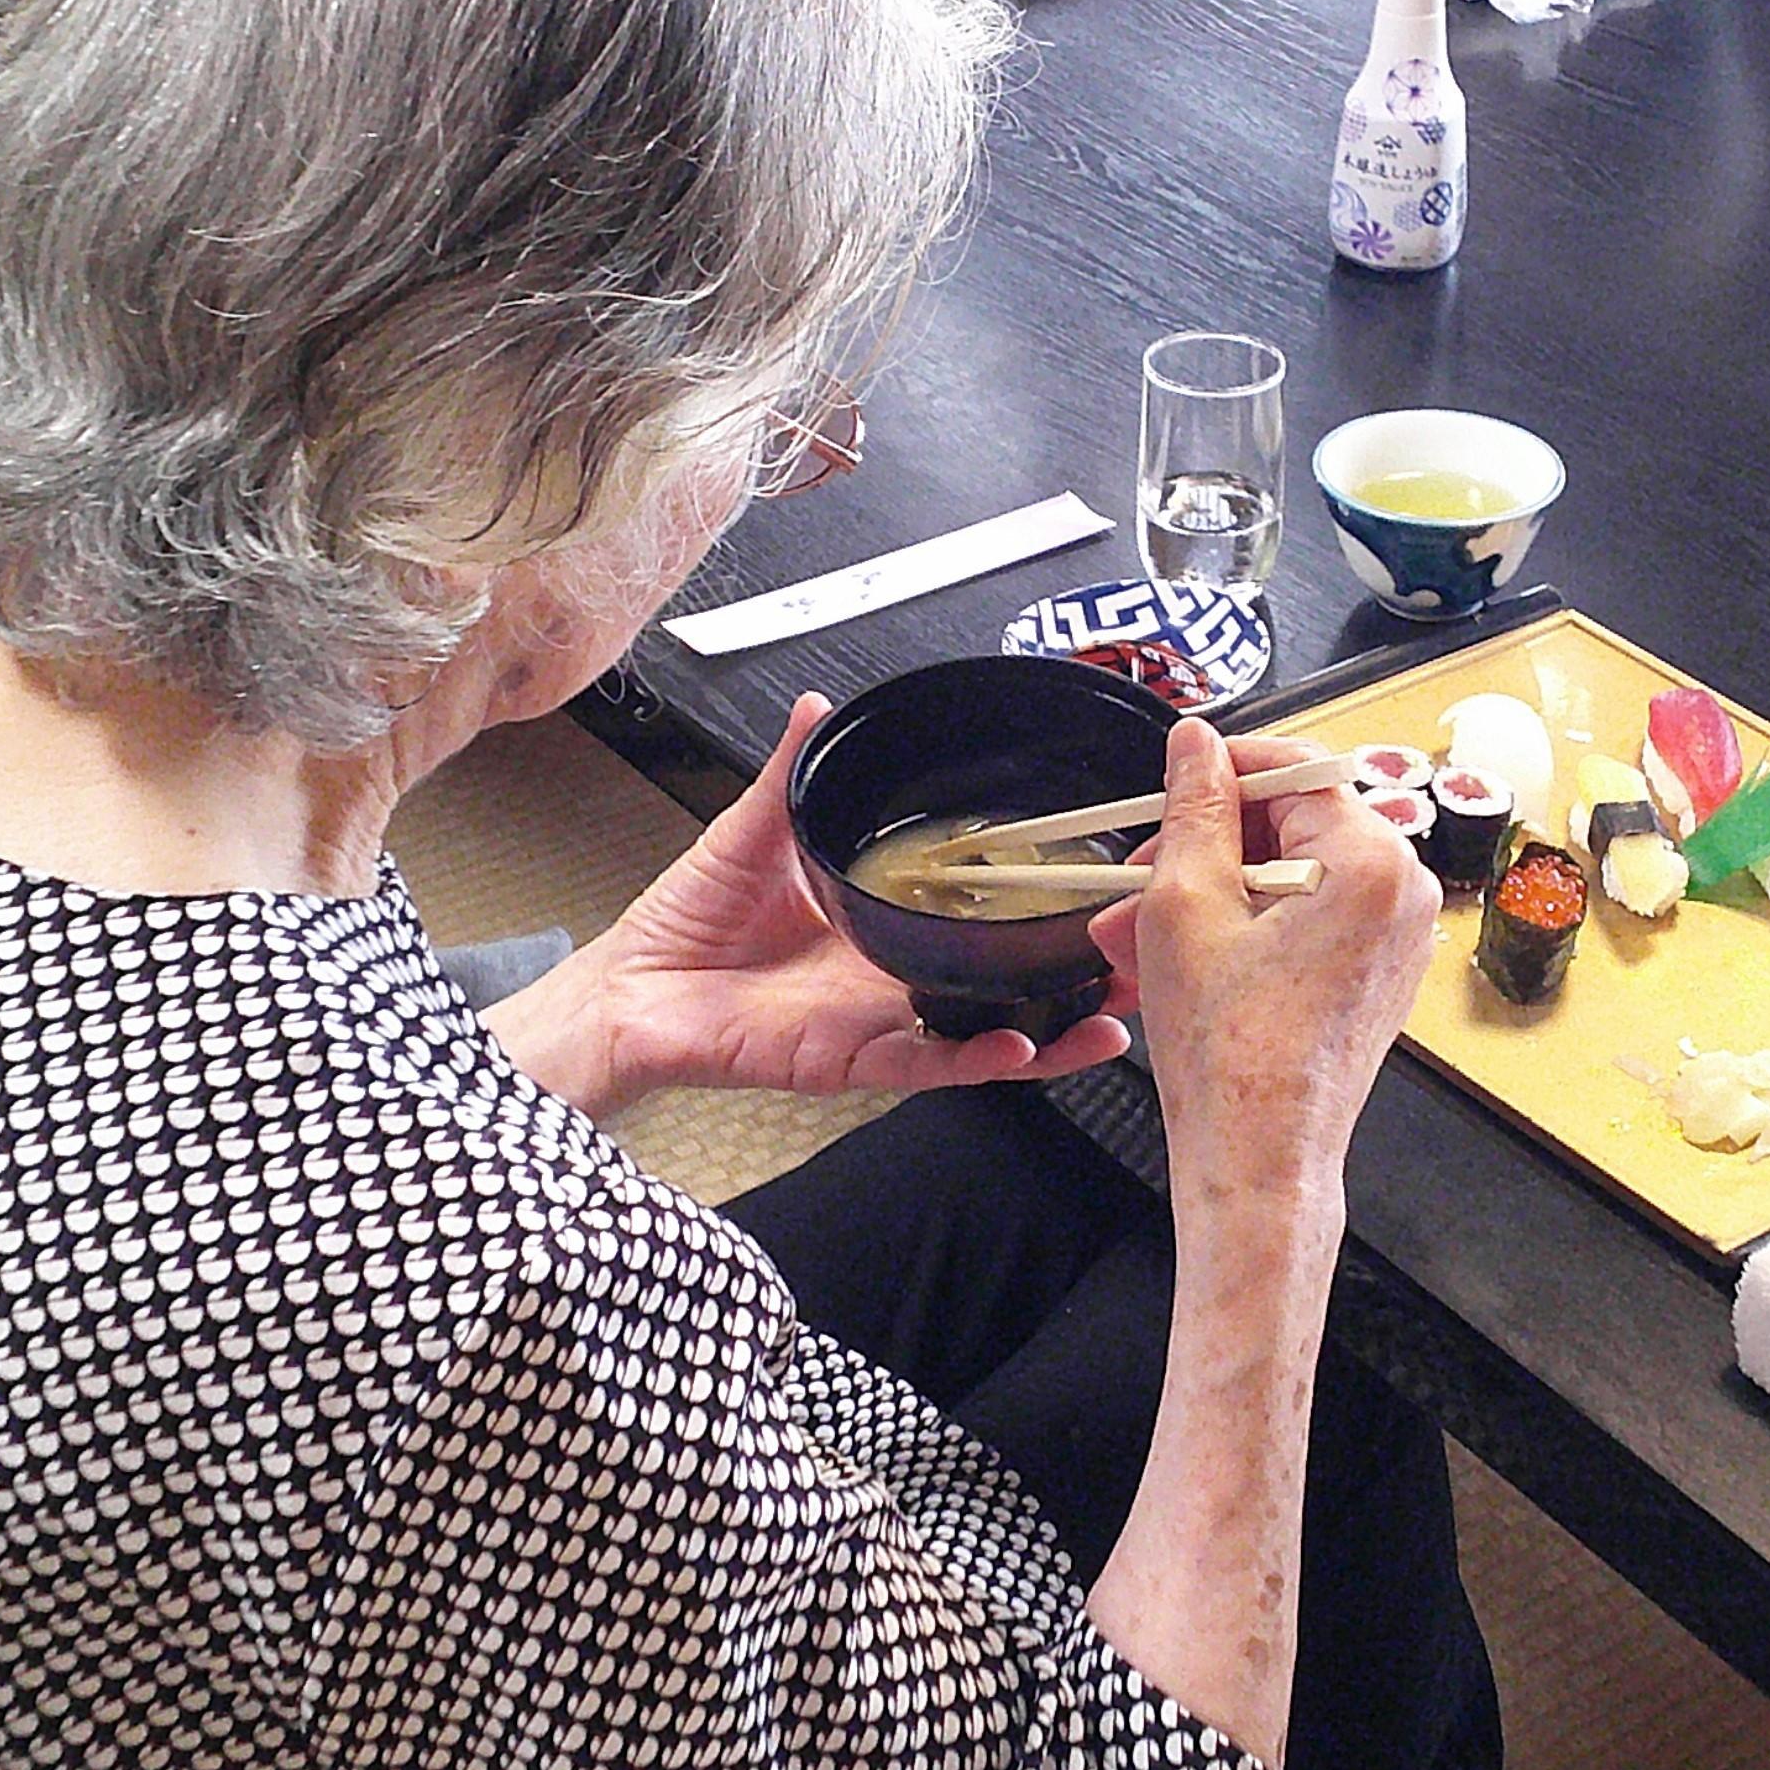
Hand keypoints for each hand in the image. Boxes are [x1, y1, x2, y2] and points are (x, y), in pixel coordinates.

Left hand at [488, 694, 1134, 1118]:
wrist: (627, 992)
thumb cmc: (684, 923)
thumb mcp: (751, 831)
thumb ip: (793, 773)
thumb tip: (817, 706)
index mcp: (880, 921)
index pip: (979, 915)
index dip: (1039, 906)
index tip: (1097, 879)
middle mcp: (892, 978)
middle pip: (1005, 984)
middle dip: (1077, 979)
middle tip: (1142, 955)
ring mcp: (878, 1023)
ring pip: (986, 1035)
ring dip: (1052, 1032)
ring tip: (1112, 1016)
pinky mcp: (847, 1060)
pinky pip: (925, 1063)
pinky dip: (976, 1058)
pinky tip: (1021, 1047)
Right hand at [1094, 722, 1435, 1249]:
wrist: (1260, 1156)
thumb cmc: (1232, 1054)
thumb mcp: (1186, 904)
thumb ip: (1194, 808)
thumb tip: (1197, 746)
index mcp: (1370, 863)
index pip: (1296, 768)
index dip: (1224, 767)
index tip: (1176, 779)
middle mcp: (1402, 893)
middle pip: (1293, 823)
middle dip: (1205, 845)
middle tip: (1139, 873)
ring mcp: (1395, 937)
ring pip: (1289, 876)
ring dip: (1210, 891)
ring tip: (1136, 928)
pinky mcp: (1376, 972)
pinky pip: (1306, 920)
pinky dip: (1245, 926)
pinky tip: (1178, 954)